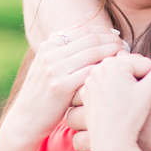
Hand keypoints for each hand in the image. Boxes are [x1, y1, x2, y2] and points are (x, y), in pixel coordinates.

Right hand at [1, 26, 125, 143]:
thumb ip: (63, 48)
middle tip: (125, 45)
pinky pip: (90, 72)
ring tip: (125, 56)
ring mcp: (54, 70)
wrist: (26, 120)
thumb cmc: (44, 93)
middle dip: (112, 39)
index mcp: (48, 45)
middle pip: (90, 38)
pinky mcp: (60, 87)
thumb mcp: (46, 64)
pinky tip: (115, 72)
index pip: (83, 29)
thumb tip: (89, 31)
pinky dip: (105, 69)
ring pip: (93, 52)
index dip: (103, 31)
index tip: (116, 36)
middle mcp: (50, 54)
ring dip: (113, 52)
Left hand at [81, 45, 150, 150]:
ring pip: (123, 79)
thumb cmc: (131, 119)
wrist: (110, 147)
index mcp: (113, 63)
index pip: (147, 66)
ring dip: (139, 87)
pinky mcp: (87, 94)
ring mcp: (90, 81)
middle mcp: (98, 68)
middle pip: (134, 71)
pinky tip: (136, 107)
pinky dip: (123, 94)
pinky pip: (110, 89)